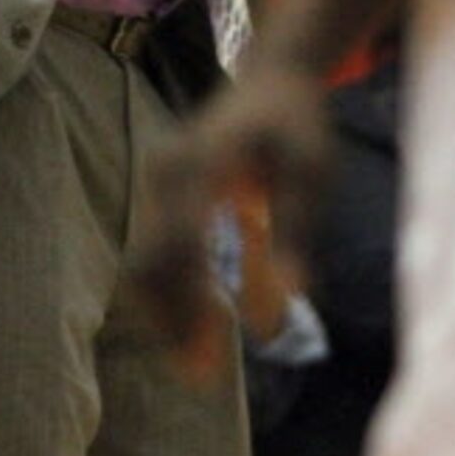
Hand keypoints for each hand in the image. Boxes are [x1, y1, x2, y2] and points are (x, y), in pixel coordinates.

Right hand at [127, 56, 333, 379]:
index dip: (189, 302)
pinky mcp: (159, 193)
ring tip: (199, 362)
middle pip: (150, 260)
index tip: (209, 354)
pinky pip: (152, 250)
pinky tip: (198, 324)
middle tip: (202, 375)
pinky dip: (169, 292)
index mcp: (201, 163)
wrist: (273, 80)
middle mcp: (167, 171)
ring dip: (166, 314)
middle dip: (171, 321)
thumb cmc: (298, 126)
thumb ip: (294, 231)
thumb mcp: (310, 173)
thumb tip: (293, 297)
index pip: (180, 243)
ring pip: (144, 261)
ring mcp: (157, 180)